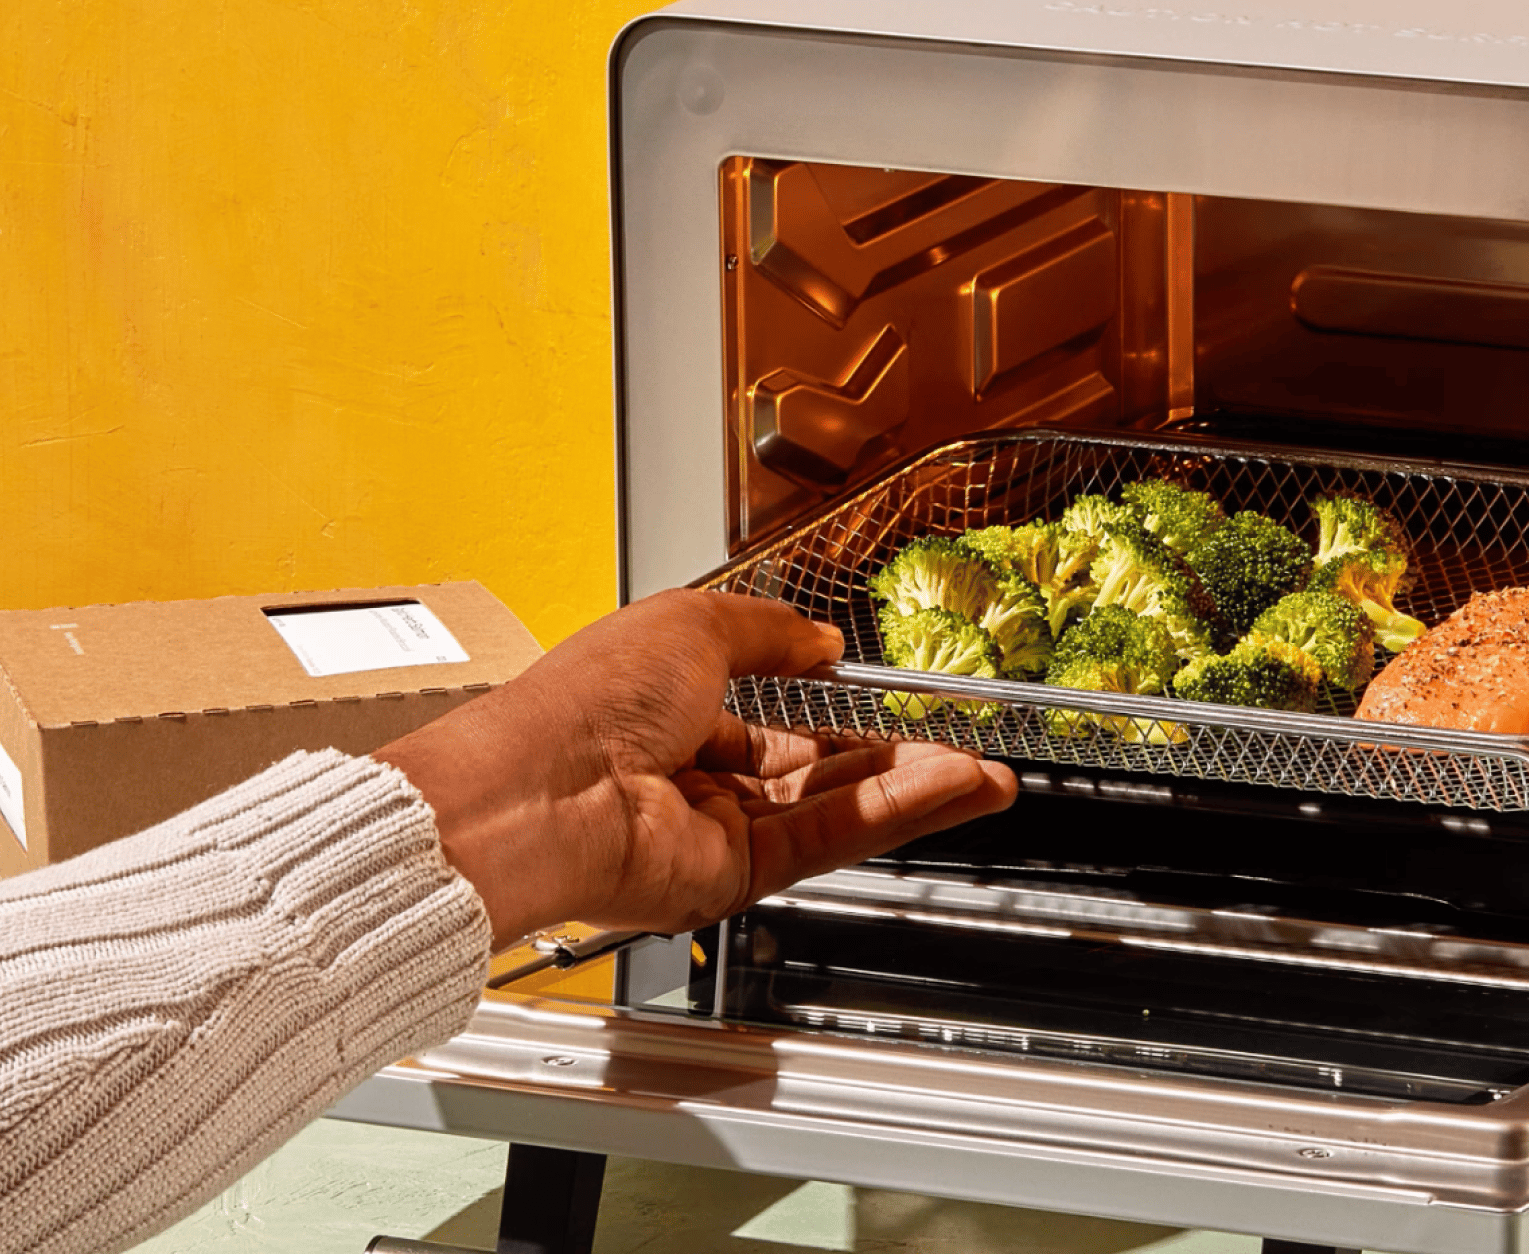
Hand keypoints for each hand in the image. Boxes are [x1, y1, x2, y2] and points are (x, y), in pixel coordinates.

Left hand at [374, 589, 1017, 946]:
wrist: (543, 790)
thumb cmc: (585, 702)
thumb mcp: (694, 623)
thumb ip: (771, 633)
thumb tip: (820, 638)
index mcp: (672, 706)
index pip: (774, 712)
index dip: (838, 705)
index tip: (898, 700)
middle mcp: (695, 773)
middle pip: (817, 767)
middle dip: (896, 755)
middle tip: (963, 742)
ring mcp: (718, 829)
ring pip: (835, 805)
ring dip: (915, 788)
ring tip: (985, 772)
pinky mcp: (736, 876)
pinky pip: (830, 838)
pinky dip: (895, 814)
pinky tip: (950, 790)